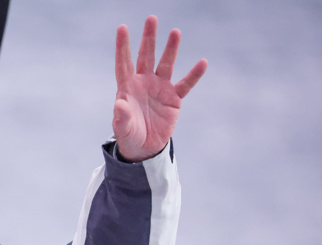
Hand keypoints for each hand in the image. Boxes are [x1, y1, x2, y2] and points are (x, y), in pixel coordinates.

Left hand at [113, 15, 207, 161]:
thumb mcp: (123, 128)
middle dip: (149, 38)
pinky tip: (202, 63)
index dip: (123, 47)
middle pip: (146, 56)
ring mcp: (160, 88)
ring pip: (166, 64)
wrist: (144, 148)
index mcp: (127, 87)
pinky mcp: (174, 99)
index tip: (122, 28)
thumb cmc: (129, 136)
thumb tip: (119, 104)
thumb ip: (121, 116)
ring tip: (175, 32)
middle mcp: (144, 83)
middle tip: (151, 19)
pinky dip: (194, 75)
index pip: (124, 63)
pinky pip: (185, 85)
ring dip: (171, 49)